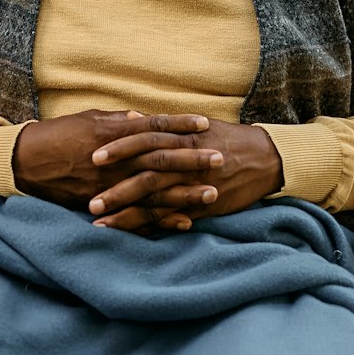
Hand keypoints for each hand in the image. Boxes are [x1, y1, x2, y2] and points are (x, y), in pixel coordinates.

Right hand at [12, 110, 221, 211]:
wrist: (26, 162)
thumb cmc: (58, 135)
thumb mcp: (89, 119)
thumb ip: (119, 120)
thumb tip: (143, 118)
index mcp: (114, 133)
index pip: (155, 127)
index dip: (180, 125)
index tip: (205, 123)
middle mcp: (116, 160)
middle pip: (161, 159)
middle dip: (192, 159)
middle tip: (221, 159)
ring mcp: (110, 185)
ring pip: (154, 190)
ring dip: (184, 193)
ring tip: (211, 194)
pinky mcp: (103, 205)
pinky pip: (136, 216)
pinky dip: (161, 220)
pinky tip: (184, 223)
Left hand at [88, 117, 283, 232]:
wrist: (265, 157)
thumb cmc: (226, 138)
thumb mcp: (195, 126)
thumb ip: (162, 127)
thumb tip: (130, 119)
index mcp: (182, 137)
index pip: (144, 140)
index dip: (119, 149)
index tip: (92, 157)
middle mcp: (187, 160)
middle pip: (146, 174)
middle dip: (117, 188)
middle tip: (88, 200)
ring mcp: (195, 185)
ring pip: (157, 201)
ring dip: (128, 213)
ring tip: (100, 223)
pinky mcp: (204, 205)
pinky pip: (175, 218)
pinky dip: (154, 227)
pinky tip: (132, 235)